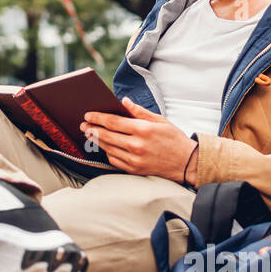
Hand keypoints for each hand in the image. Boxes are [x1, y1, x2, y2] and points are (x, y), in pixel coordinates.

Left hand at [81, 97, 196, 181]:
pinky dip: (107, 152)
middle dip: (92, 129)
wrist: (187, 162)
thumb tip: (124, 102)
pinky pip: (114, 160)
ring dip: (97, 141)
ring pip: (108, 148)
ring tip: (90, 134)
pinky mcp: (134, 169)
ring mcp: (135, 159)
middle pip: (107, 135)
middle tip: (83, 125)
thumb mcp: (159, 120)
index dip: (98, 118)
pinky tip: (104, 147)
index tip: (88, 115)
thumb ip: (139, 111)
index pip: (113, 122)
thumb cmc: (173, 139)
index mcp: (143, 130)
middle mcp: (137, 145)